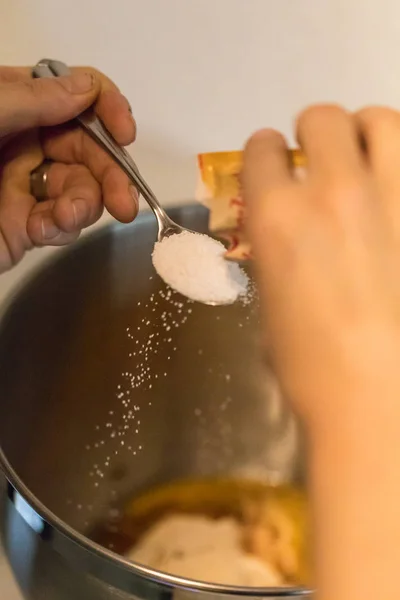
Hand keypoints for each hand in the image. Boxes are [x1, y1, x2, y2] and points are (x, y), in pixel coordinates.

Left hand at [0, 66, 137, 272]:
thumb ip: (33, 98)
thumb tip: (86, 87)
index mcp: (13, 104)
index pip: (74, 96)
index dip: (105, 109)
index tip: (125, 133)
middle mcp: (25, 141)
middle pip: (89, 149)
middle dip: (110, 175)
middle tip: (125, 203)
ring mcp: (26, 185)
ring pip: (82, 190)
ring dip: (83, 206)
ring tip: (64, 219)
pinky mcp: (26, 225)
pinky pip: (63, 223)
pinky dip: (61, 228)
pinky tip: (42, 231)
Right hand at [243, 106, 399, 599]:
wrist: (379, 401)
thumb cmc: (312, 370)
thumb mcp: (272, 308)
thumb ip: (276, 260)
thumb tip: (285, 246)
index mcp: (277, 216)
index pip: (263, 149)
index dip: (267, 152)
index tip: (275, 161)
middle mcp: (332, 190)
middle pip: (321, 118)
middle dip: (315, 132)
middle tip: (323, 156)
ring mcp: (391, 196)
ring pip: (381, 121)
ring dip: (368, 132)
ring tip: (371, 156)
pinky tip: (398, 194)